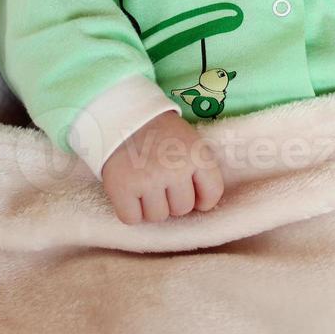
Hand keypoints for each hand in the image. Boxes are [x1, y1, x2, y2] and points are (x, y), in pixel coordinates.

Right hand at [101, 110, 224, 224]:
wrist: (122, 115)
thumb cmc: (159, 133)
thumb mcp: (190, 141)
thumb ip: (201, 169)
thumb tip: (202, 206)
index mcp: (196, 154)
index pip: (212, 194)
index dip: (201, 197)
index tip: (189, 188)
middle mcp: (175, 168)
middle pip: (182, 209)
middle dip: (171, 199)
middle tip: (159, 177)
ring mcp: (148, 179)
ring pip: (157, 217)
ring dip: (150, 205)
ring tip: (143, 181)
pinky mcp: (122, 188)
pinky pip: (131, 219)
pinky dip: (129, 210)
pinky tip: (129, 190)